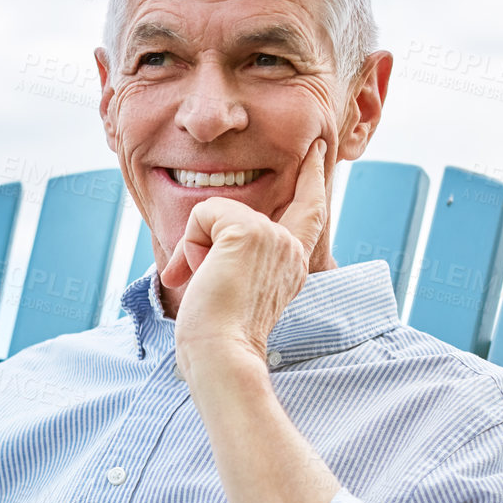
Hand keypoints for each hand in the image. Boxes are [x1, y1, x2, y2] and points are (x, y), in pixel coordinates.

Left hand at [165, 137, 329, 382]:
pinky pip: (204, 214)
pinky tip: (195, 271)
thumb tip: (185, 265)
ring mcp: (273, 238)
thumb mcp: (233, 294)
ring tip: (201, 282)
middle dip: (297, 179)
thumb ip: (230, 265)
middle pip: (281, 203)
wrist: (219, 353)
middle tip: (313, 149)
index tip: (317, 154)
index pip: (309, 215)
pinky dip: (189, 242)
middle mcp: (291, 250)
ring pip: (219, 213)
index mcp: (292, 267)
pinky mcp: (248, 231)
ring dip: (196, 246)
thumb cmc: (217, 338)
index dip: (312, 181)